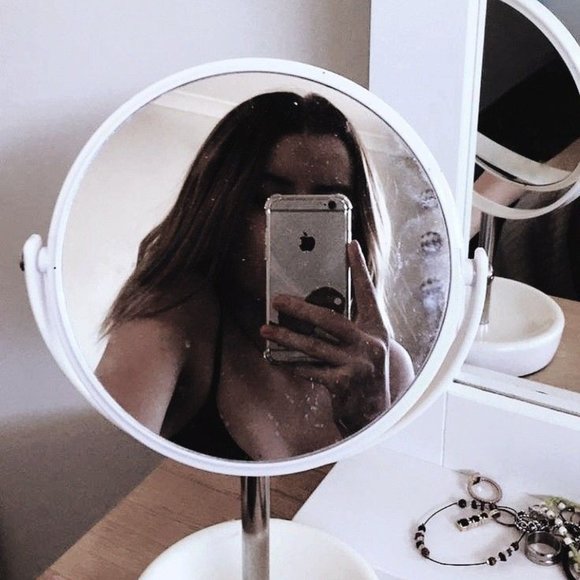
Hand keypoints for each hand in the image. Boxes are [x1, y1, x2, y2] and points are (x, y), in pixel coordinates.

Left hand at [260, 240, 390, 434]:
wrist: (376, 412)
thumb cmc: (366, 371)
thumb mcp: (366, 345)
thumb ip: (350, 328)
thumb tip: (314, 308)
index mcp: (378, 329)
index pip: (367, 293)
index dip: (359, 268)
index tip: (350, 244)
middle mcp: (370, 343)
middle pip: (329, 319)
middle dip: (299, 308)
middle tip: (276, 300)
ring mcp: (358, 364)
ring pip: (312, 345)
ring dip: (285, 337)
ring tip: (265, 330)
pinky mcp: (343, 383)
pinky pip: (310, 369)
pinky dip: (293, 363)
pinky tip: (278, 358)